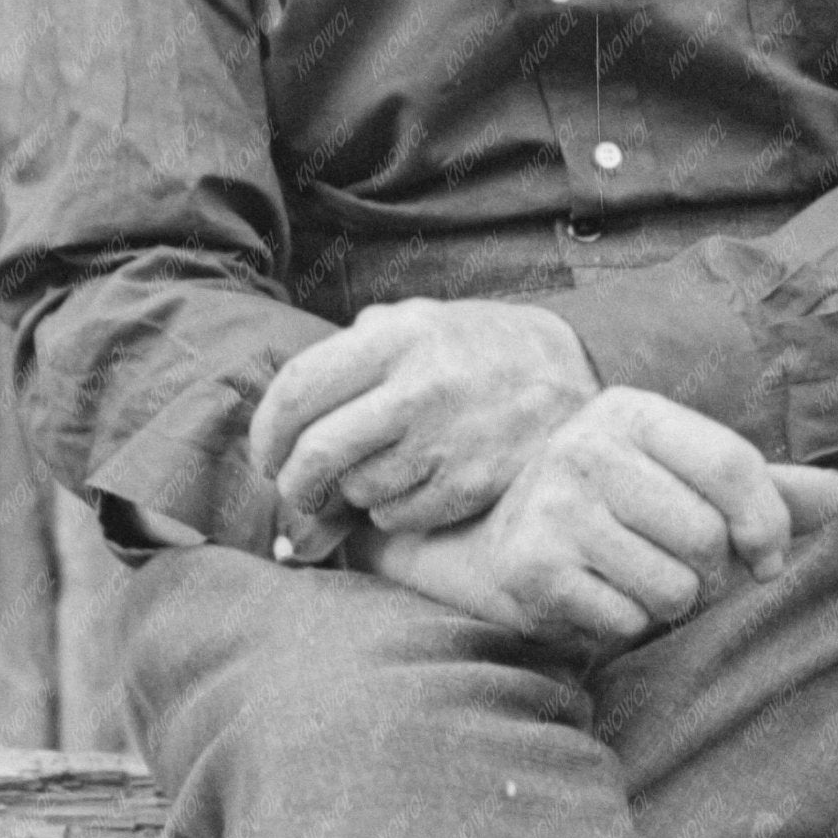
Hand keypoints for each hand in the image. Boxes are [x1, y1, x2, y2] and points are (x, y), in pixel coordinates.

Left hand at [248, 298, 600, 536]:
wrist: (570, 374)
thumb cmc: (475, 350)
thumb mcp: (417, 321)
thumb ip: (351, 351)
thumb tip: (285, 412)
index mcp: (396, 338)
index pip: (298, 389)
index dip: (266, 431)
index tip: (266, 452)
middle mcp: (420, 388)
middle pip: (318, 452)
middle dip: (294, 481)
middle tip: (296, 488)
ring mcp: (448, 441)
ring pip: (357, 491)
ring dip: (349, 493)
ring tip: (372, 473)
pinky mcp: (472, 485)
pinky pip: (398, 516)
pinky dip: (391, 511)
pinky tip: (412, 484)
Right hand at [352, 385, 837, 652]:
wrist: (494, 545)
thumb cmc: (614, 515)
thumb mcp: (686, 487)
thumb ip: (764, 491)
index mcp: (631, 411)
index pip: (732, 464)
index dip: (770, 524)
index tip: (769, 558)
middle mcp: (585, 445)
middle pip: (707, 536)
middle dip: (713, 577)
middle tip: (682, 574)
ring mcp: (551, 503)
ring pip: (672, 587)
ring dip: (667, 605)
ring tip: (633, 582)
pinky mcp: (529, 564)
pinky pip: (625, 620)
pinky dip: (622, 625)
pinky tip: (594, 598)